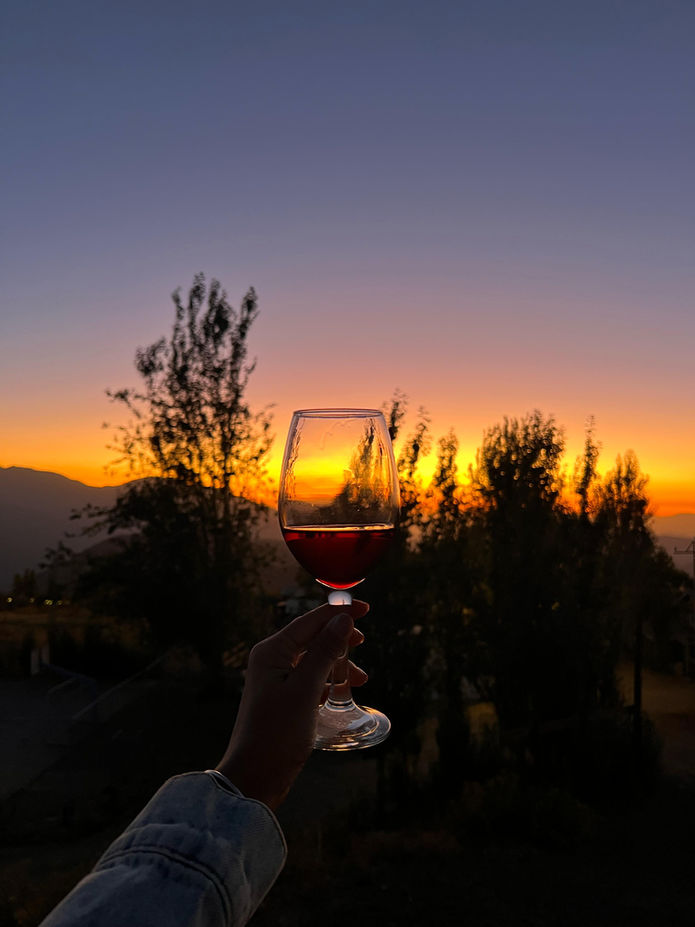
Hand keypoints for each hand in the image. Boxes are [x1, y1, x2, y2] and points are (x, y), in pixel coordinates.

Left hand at [216, 601, 368, 809]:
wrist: (254, 778)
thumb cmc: (276, 734)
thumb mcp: (305, 690)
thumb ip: (325, 652)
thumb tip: (343, 620)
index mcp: (272, 652)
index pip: (310, 622)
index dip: (338, 613)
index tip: (365, 608)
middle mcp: (271, 660)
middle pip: (312, 637)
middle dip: (339, 638)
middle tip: (363, 641)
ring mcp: (276, 679)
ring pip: (314, 659)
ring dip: (337, 663)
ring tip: (361, 679)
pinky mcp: (282, 697)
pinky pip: (310, 678)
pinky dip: (329, 680)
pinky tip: (341, 692)